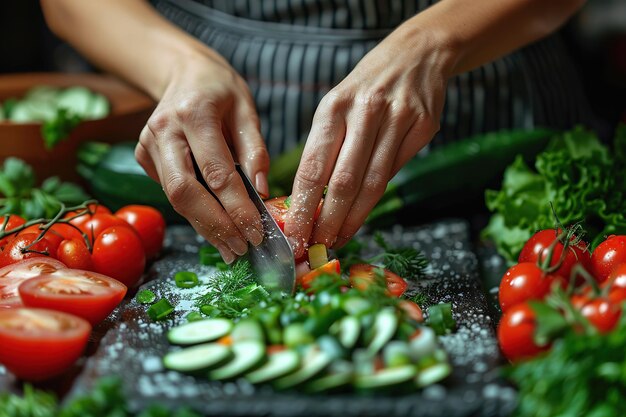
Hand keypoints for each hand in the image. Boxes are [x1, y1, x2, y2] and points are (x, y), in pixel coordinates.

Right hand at [135, 52, 269, 263]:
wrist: (184, 73)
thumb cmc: (221, 90)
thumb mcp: (247, 110)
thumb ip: (256, 151)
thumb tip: (261, 193)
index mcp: (194, 114)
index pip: (216, 173)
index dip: (236, 208)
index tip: (256, 233)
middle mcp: (164, 130)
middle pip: (184, 192)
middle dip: (214, 226)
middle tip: (240, 248)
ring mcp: (148, 144)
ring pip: (175, 198)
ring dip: (204, 226)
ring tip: (231, 247)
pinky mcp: (143, 156)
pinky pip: (172, 191)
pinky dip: (195, 211)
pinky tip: (216, 225)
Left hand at [284, 25, 456, 256]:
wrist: (414, 57)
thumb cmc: (363, 89)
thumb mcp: (334, 107)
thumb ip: (323, 149)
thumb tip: (309, 200)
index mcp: (334, 107)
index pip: (314, 167)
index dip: (304, 206)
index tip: (295, 233)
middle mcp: (366, 112)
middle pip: (345, 182)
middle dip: (328, 220)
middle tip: (317, 245)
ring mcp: (399, 120)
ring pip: (373, 183)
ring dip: (354, 218)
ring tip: (338, 238)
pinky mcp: (423, 128)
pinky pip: (395, 172)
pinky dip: (376, 199)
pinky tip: (362, 215)